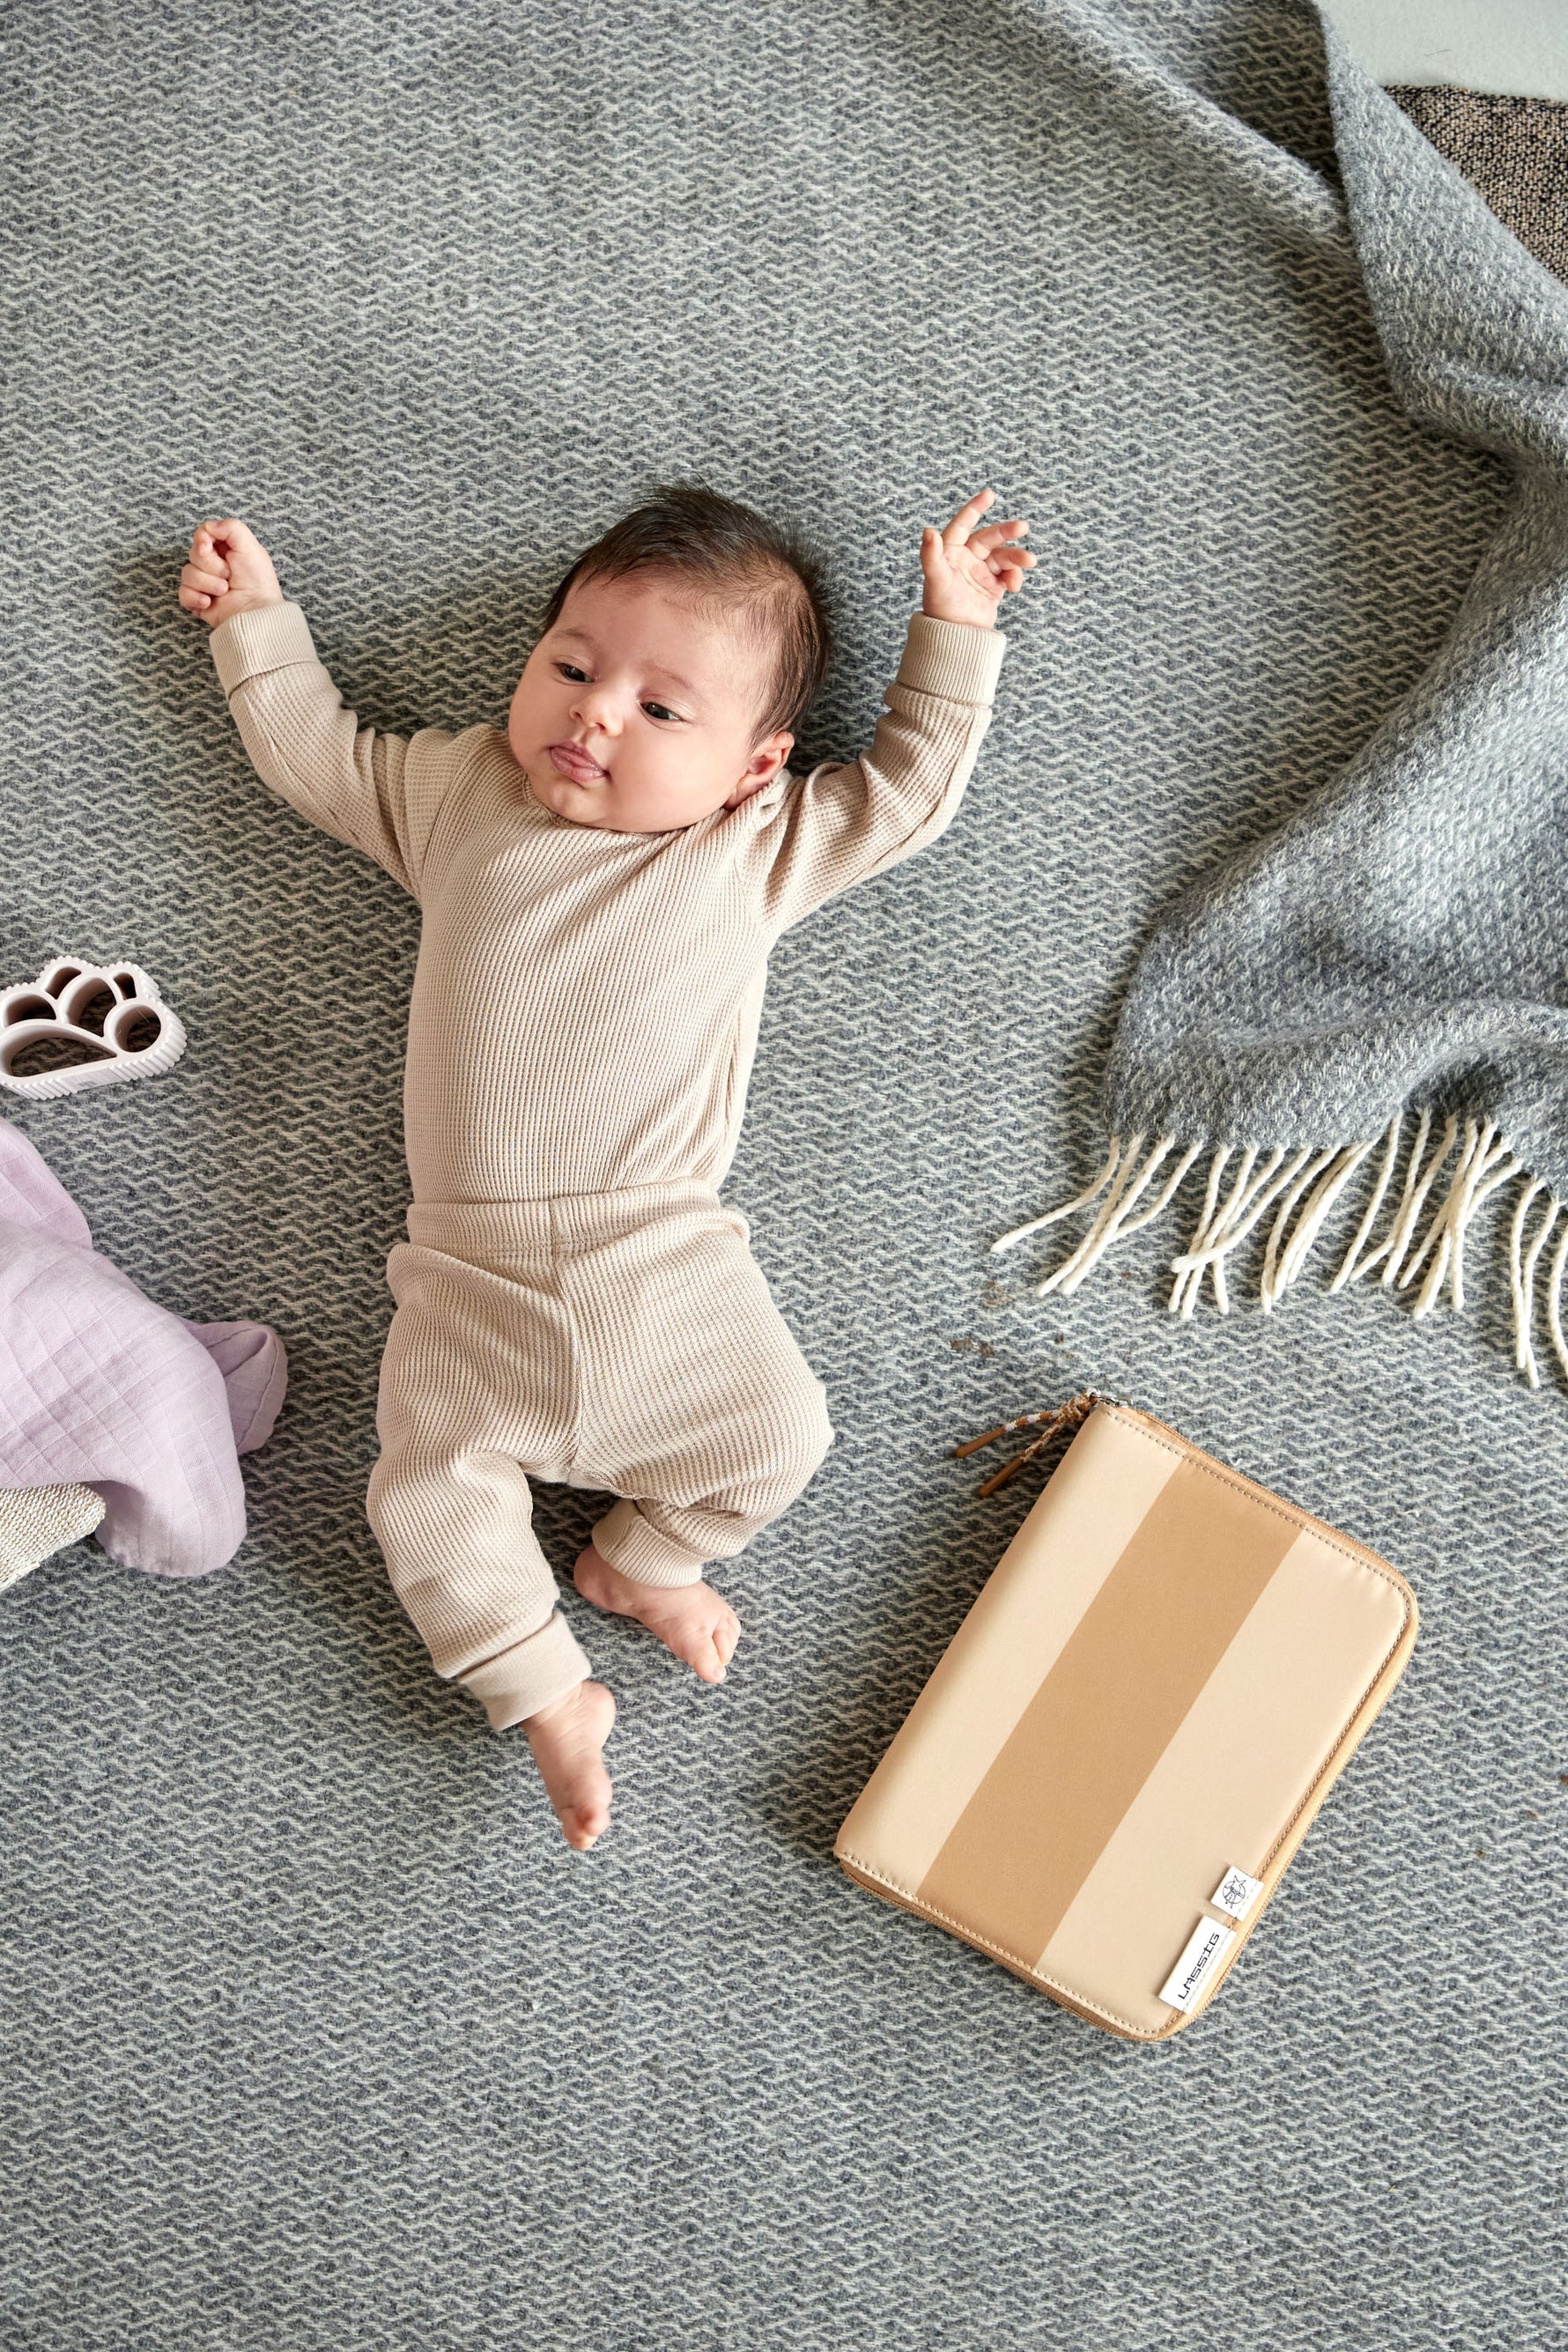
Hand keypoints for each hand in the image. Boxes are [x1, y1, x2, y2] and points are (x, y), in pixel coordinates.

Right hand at [177, 517, 283, 629]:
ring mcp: (203, 584)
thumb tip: (207, 528)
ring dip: (208, 583)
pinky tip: (210, 602)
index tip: (208, 546)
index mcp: (223, 550)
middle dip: (212, 565)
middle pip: (193, 553)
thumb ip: (231, 528)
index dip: (202, 540)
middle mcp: (211, 565)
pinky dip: (196, 598)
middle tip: (229, 575)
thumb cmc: (258, 581)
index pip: (201, 535)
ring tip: (225, 591)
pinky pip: (183, 593)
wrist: (256, 612)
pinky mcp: (196, 601)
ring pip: (187, 573)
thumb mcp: (251, 547)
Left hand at [919, 488, 1035, 628]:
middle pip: (989, 538)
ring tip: (1030, 561)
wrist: (958, 637)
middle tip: (1023, 527)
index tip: (989, 495)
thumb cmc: (941, 609)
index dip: (975, 508)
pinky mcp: (994, 586)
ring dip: (1017, 557)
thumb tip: (928, 530)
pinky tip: (1015, 587)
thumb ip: (931, 555)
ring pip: (1003, 556)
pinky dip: (1015, 577)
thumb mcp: (935, 581)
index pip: (962, 524)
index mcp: (950, 552)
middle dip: (1006, 532)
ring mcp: (981, 571)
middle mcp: (966, 558)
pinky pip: (1009, 574)